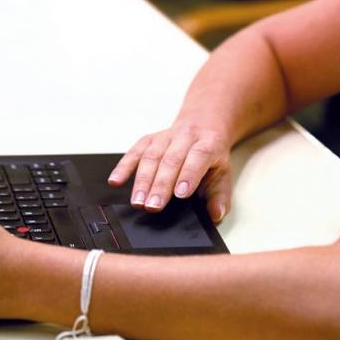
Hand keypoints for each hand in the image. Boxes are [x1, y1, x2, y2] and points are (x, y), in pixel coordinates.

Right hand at [108, 122, 232, 222]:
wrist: (203, 125)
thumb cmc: (212, 155)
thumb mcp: (223, 173)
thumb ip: (220, 196)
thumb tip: (215, 214)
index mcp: (208, 143)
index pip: (198, 156)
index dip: (188, 174)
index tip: (180, 194)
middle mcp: (185, 137)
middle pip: (171, 159)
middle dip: (161, 184)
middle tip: (153, 206)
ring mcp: (165, 137)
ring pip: (152, 156)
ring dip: (142, 180)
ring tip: (137, 201)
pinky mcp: (149, 139)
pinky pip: (135, 151)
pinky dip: (123, 166)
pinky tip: (115, 181)